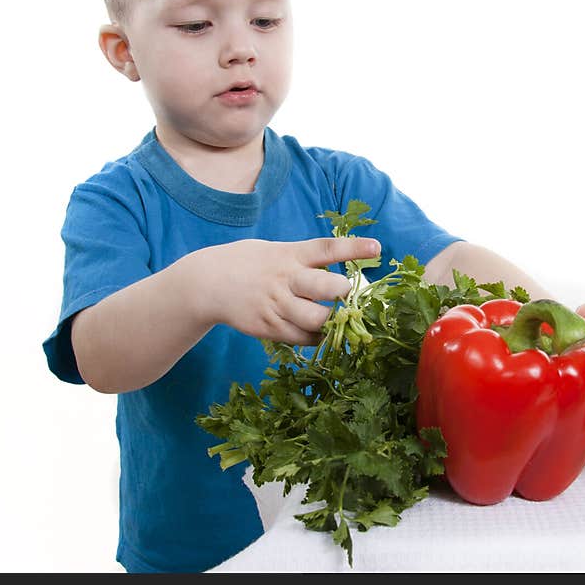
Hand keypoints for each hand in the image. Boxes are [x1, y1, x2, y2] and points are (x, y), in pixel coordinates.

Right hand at [193, 236, 380, 344]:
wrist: (207, 283)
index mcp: (290, 254)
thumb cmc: (250, 263)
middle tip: (344, 295)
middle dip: (343, 293)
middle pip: (325, 288)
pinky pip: (301, 338)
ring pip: (316, 319)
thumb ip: (305, 259)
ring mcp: (275, 305)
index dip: (353, 249)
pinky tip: (314, 329)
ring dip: (332, 321)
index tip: (377, 247)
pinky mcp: (267, 327)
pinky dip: (315, 336)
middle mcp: (285, 278)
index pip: (326, 248)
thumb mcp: (276, 250)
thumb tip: (342, 269)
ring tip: (333, 318)